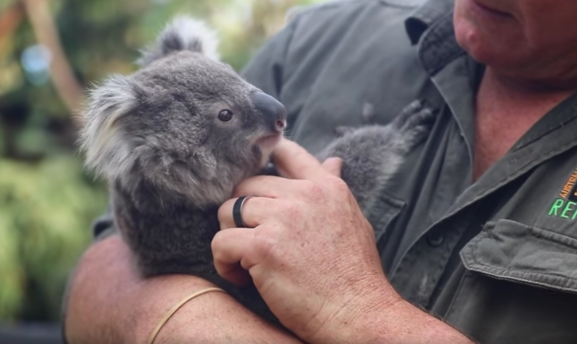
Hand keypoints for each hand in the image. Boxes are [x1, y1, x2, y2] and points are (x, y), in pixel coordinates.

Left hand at [212, 139, 401, 342]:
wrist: (357, 313)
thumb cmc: (355, 273)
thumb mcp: (353, 218)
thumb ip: (334, 187)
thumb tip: (332, 160)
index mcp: (325, 187)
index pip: (285, 151)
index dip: (261, 161)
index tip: (254, 187)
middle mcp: (303, 196)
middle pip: (246, 184)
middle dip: (240, 212)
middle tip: (249, 238)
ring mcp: (282, 219)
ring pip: (228, 210)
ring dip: (230, 235)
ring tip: (244, 259)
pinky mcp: (263, 247)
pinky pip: (221, 241)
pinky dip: (223, 261)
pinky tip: (241, 276)